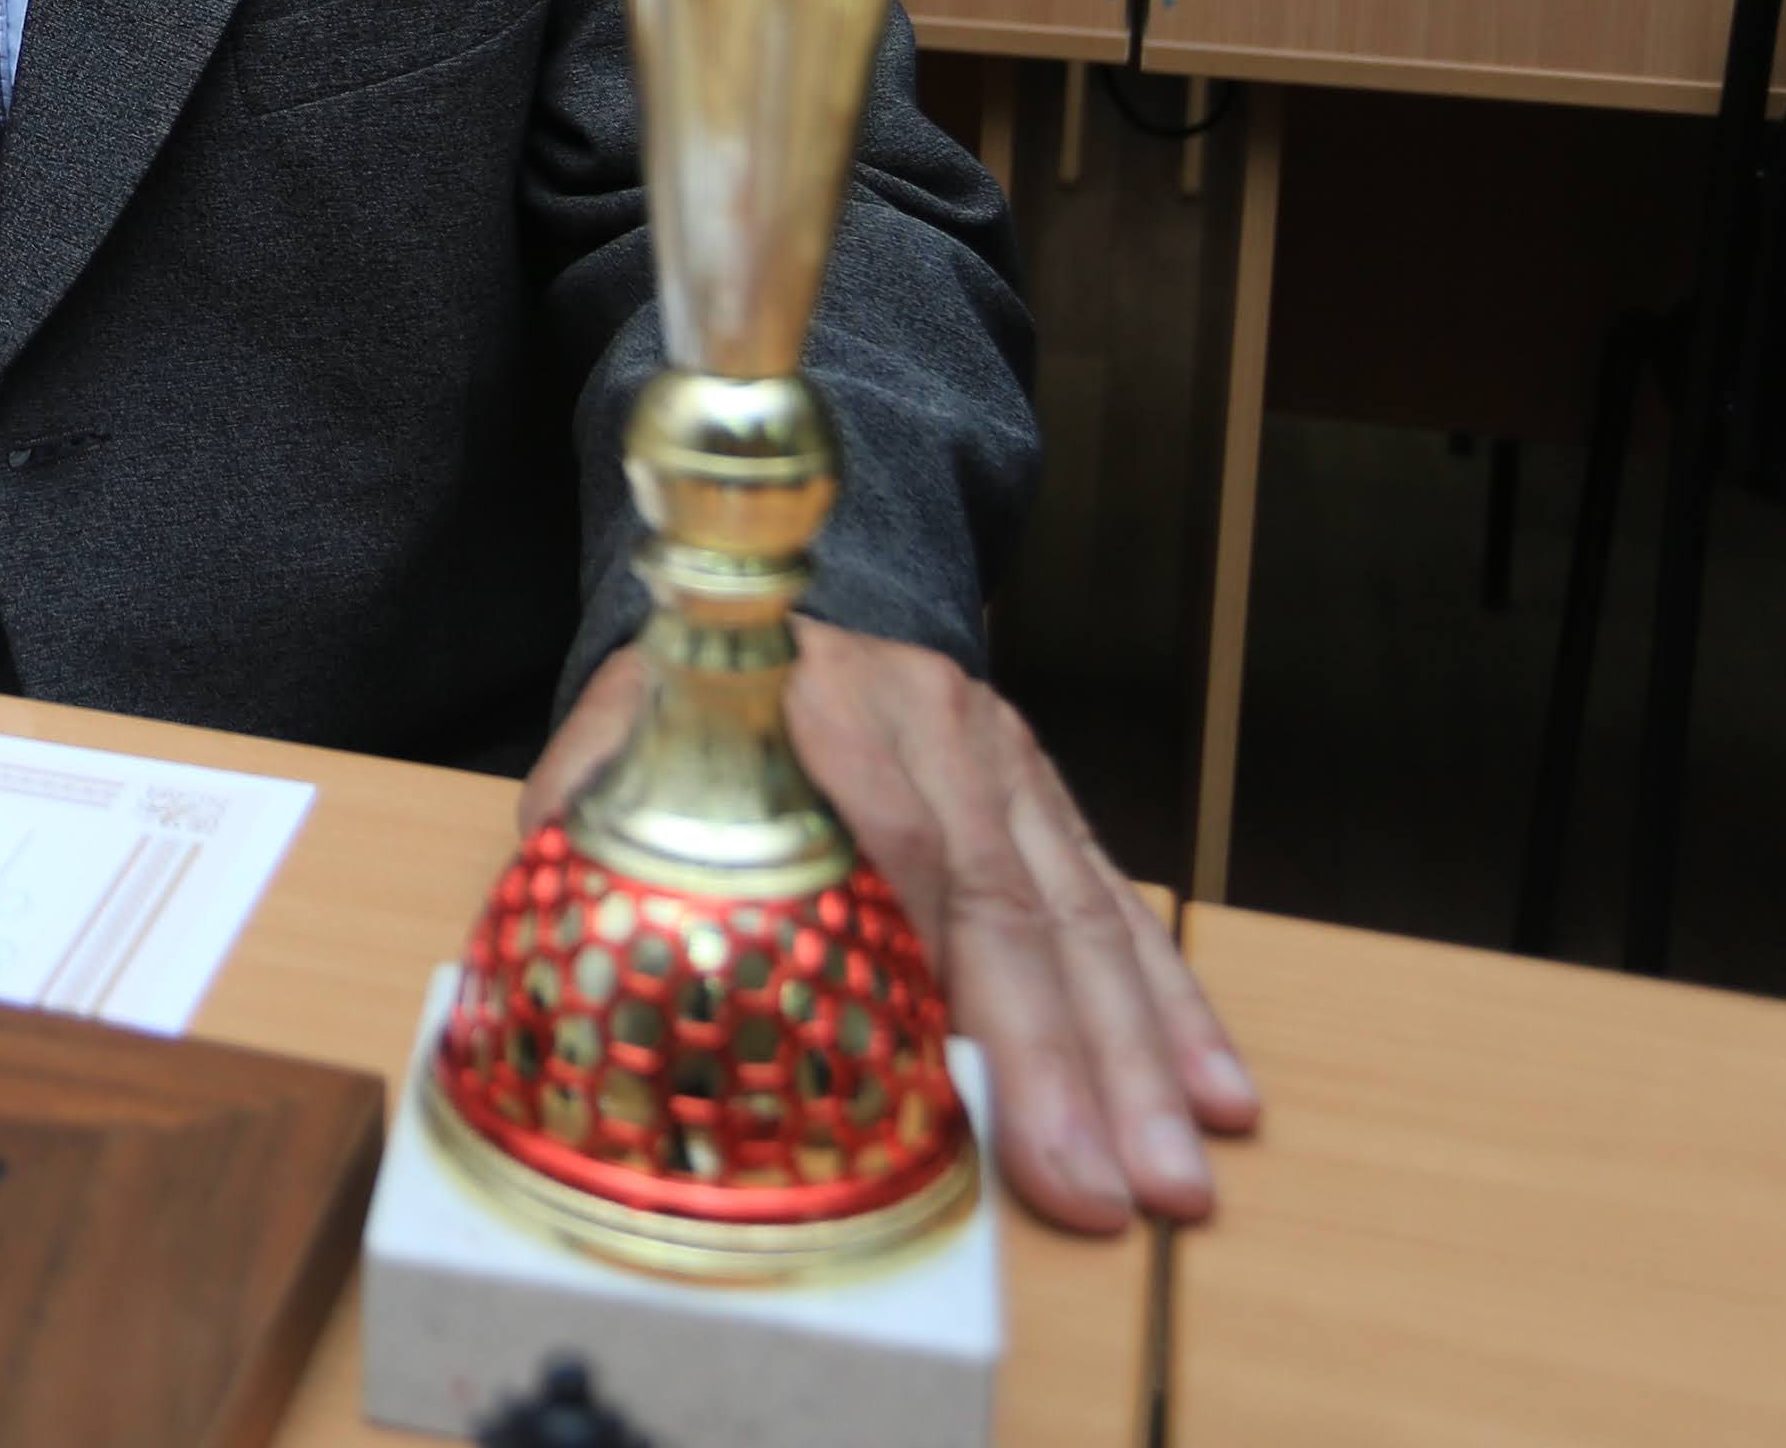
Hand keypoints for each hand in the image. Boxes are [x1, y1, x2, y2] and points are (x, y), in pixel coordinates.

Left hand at [517, 621, 1257, 1232]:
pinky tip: (1218, 1092)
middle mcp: (937, 728)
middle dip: (1058, 1062)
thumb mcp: (617, 738)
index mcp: (825, 707)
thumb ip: (592, 829)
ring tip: (1173, 1176)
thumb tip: (568, 949)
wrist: (777, 600)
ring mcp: (1008, 765)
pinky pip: (1121, 909)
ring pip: (1083, 921)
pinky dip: (1174, 1008)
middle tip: (1096, 1185)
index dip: (934, 965)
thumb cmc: (688, 706)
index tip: (956, 1087)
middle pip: (1009, 905)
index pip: (900, 841)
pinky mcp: (1048, 800)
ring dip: (1135, 1061)